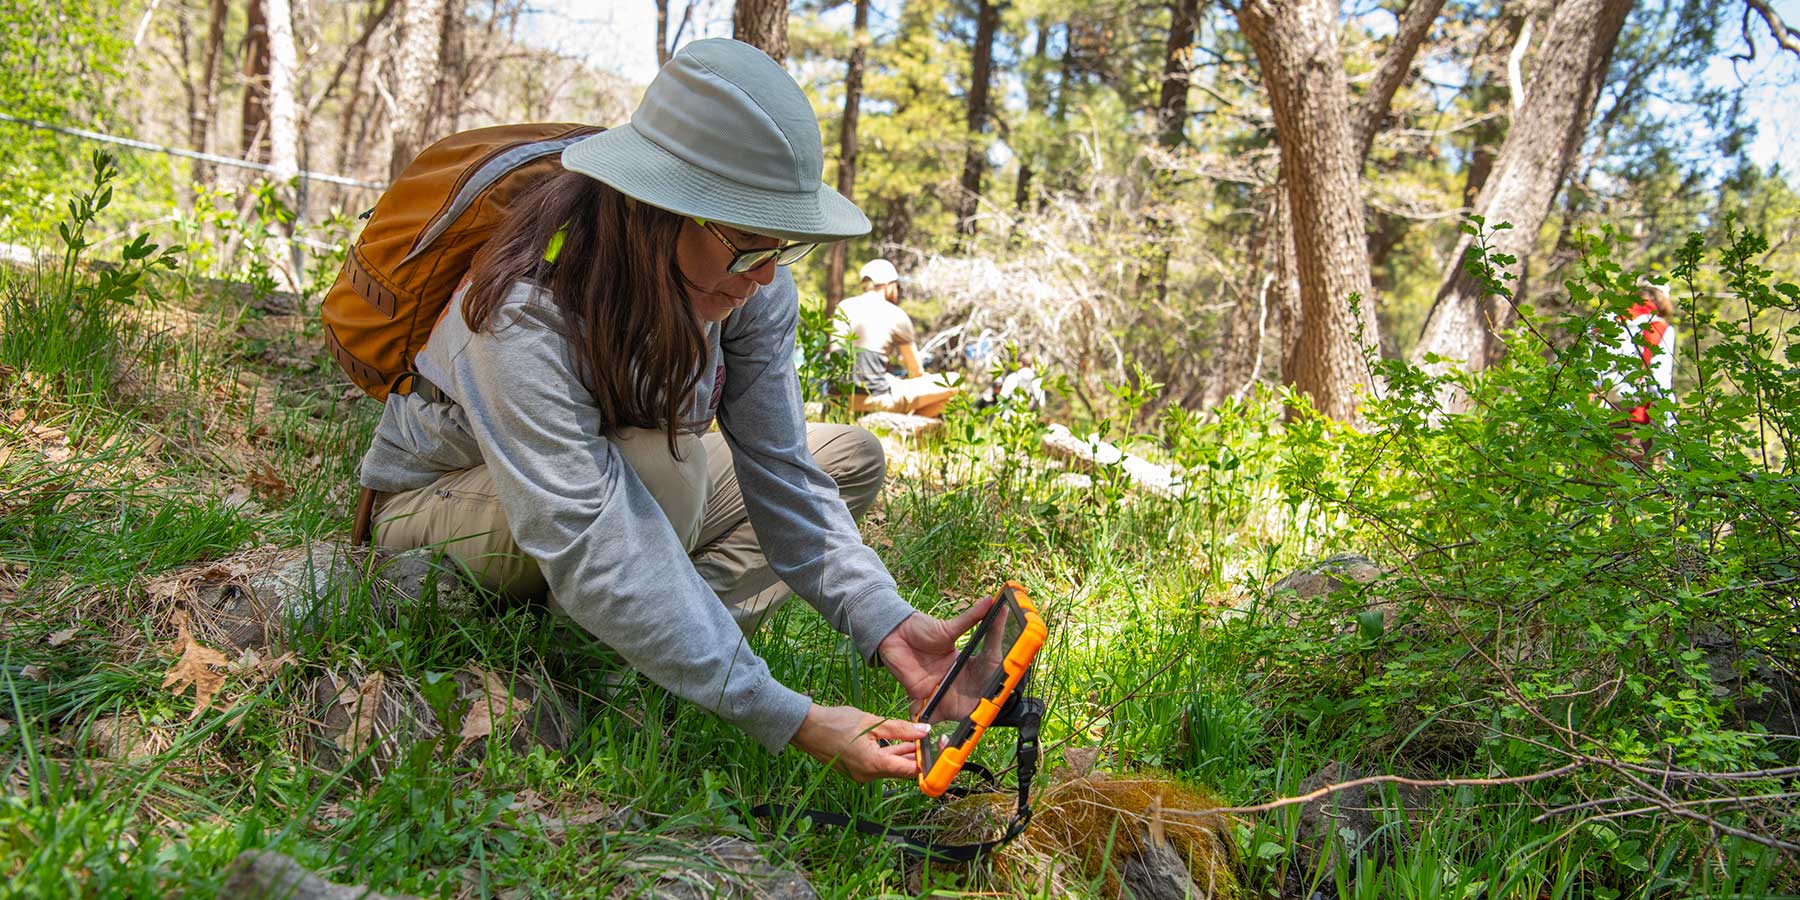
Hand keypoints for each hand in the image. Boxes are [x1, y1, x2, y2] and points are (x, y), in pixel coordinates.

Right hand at [789, 703, 926, 782]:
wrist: (807, 728)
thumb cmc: (836, 722)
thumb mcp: (873, 722)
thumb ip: (901, 729)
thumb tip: (924, 731)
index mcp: (874, 765)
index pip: (910, 771)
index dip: (926, 762)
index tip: (936, 749)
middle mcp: (868, 776)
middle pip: (901, 770)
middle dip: (916, 756)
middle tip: (928, 740)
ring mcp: (861, 775)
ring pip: (890, 767)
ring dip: (903, 754)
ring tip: (914, 738)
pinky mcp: (856, 770)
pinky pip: (879, 765)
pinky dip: (889, 755)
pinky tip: (897, 742)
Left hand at [878, 592, 997, 719]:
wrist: (894, 631)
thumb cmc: (923, 628)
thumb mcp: (949, 627)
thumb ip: (971, 618)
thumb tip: (992, 600)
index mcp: (965, 664)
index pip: (985, 680)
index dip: (993, 690)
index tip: (1002, 698)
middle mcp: (953, 679)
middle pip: (970, 699)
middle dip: (979, 709)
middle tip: (987, 715)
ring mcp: (936, 689)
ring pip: (950, 710)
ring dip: (957, 719)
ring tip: (968, 726)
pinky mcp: (919, 695)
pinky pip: (924, 711)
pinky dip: (926, 719)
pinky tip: (934, 735)